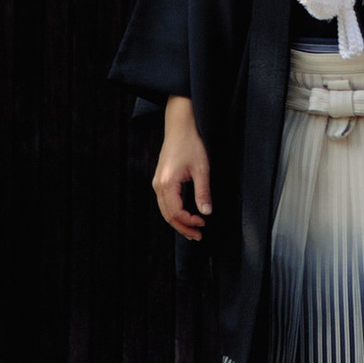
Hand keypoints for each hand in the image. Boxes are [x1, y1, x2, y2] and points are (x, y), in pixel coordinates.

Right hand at [155, 97, 211, 242]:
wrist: (180, 126)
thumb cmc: (191, 144)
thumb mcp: (202, 168)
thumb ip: (203, 192)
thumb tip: (206, 213)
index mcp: (167, 184)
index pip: (176, 212)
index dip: (190, 222)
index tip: (204, 223)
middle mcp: (158, 185)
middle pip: (168, 215)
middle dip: (183, 228)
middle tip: (198, 236)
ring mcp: (157, 183)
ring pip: (165, 210)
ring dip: (178, 222)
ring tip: (193, 230)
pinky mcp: (160, 180)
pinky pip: (164, 202)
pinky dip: (174, 212)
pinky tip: (185, 216)